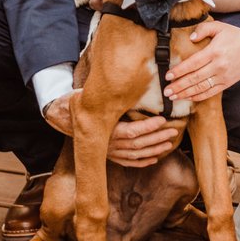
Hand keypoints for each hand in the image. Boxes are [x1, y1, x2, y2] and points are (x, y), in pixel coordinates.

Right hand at [44, 90, 179, 165]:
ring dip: (154, 149)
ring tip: (169, 142)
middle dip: (157, 137)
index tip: (162, 119)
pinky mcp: (110, 156)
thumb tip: (123, 78)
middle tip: (173, 130)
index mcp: (106, 129)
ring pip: (136, 154)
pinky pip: (128, 162)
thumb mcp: (91, 96)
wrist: (65, 118)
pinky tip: (154, 158)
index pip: (132, 131)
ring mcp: (110, 152)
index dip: (149, 127)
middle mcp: (108, 143)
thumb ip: (107, 93)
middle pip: (138, 144)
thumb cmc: (82, 103)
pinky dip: (142, 161)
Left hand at [164, 20, 239, 103]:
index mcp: (214, 51)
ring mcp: (223, 76)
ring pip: (201, 88)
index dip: (179, 71)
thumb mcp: (219, 27)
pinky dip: (199, 96)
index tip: (168, 76)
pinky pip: (211, 92)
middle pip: (194, 78)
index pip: (192, 63)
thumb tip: (191, 37)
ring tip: (173, 97)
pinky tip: (189, 98)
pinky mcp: (228, 83)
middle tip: (166, 91)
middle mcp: (218, 66)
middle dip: (179, 86)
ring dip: (186, 94)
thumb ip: (203, 29)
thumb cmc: (235, 36)